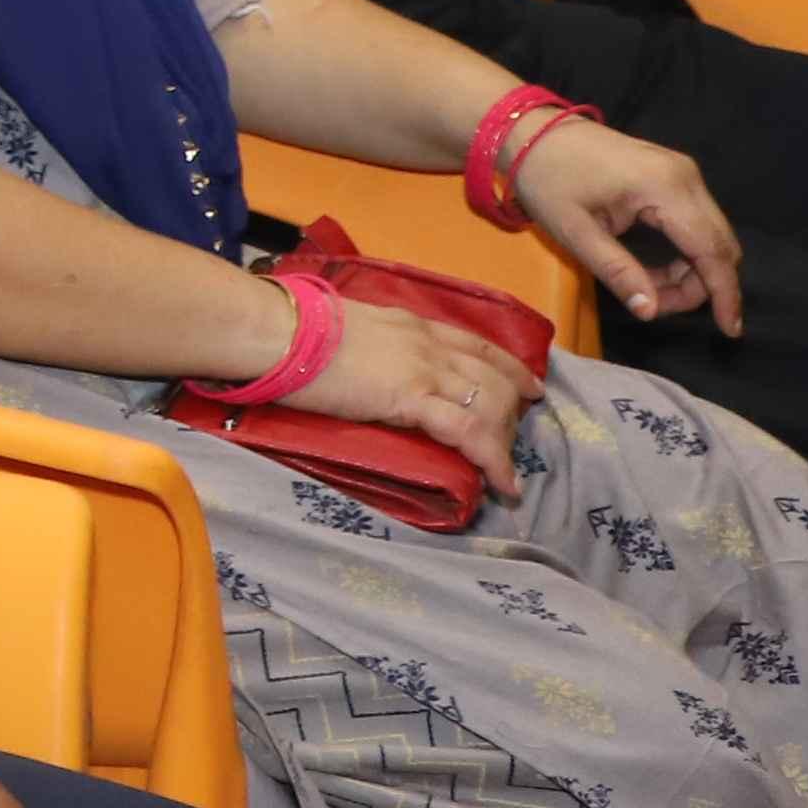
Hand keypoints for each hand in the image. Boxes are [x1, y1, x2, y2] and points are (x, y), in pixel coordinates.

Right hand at [296, 292, 542, 496]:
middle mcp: (429, 344)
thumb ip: (375, 344)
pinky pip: (468, 431)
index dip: (511, 368)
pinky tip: (503, 484)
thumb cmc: (295, 329)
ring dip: (505, 439)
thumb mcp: (350, 326)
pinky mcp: (411, 398)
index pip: (478, 345)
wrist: (277, 330)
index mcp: (413, 324)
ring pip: (490, 402)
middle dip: (514, 411)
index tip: (530, 388)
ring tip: (504, 468)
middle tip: (513, 439)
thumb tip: (373, 365)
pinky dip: (494, 459)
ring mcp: (424, 370)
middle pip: (494, 377)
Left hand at [506, 113, 743, 335]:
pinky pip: (697, 221)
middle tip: (658, 305)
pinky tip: (654, 268)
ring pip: (711, 235)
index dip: (724, 293)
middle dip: (701, 286)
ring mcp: (683, 172)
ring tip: (648, 288)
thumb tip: (650, 312)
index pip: (712, 250)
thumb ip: (617, 272)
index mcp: (665, 187)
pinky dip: (685, 251)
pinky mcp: (674, 174)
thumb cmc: (547, 180)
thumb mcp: (575, 233)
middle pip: (720, 245)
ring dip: (691, 271)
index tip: (730, 330)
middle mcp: (686, 176)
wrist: (531, 132)